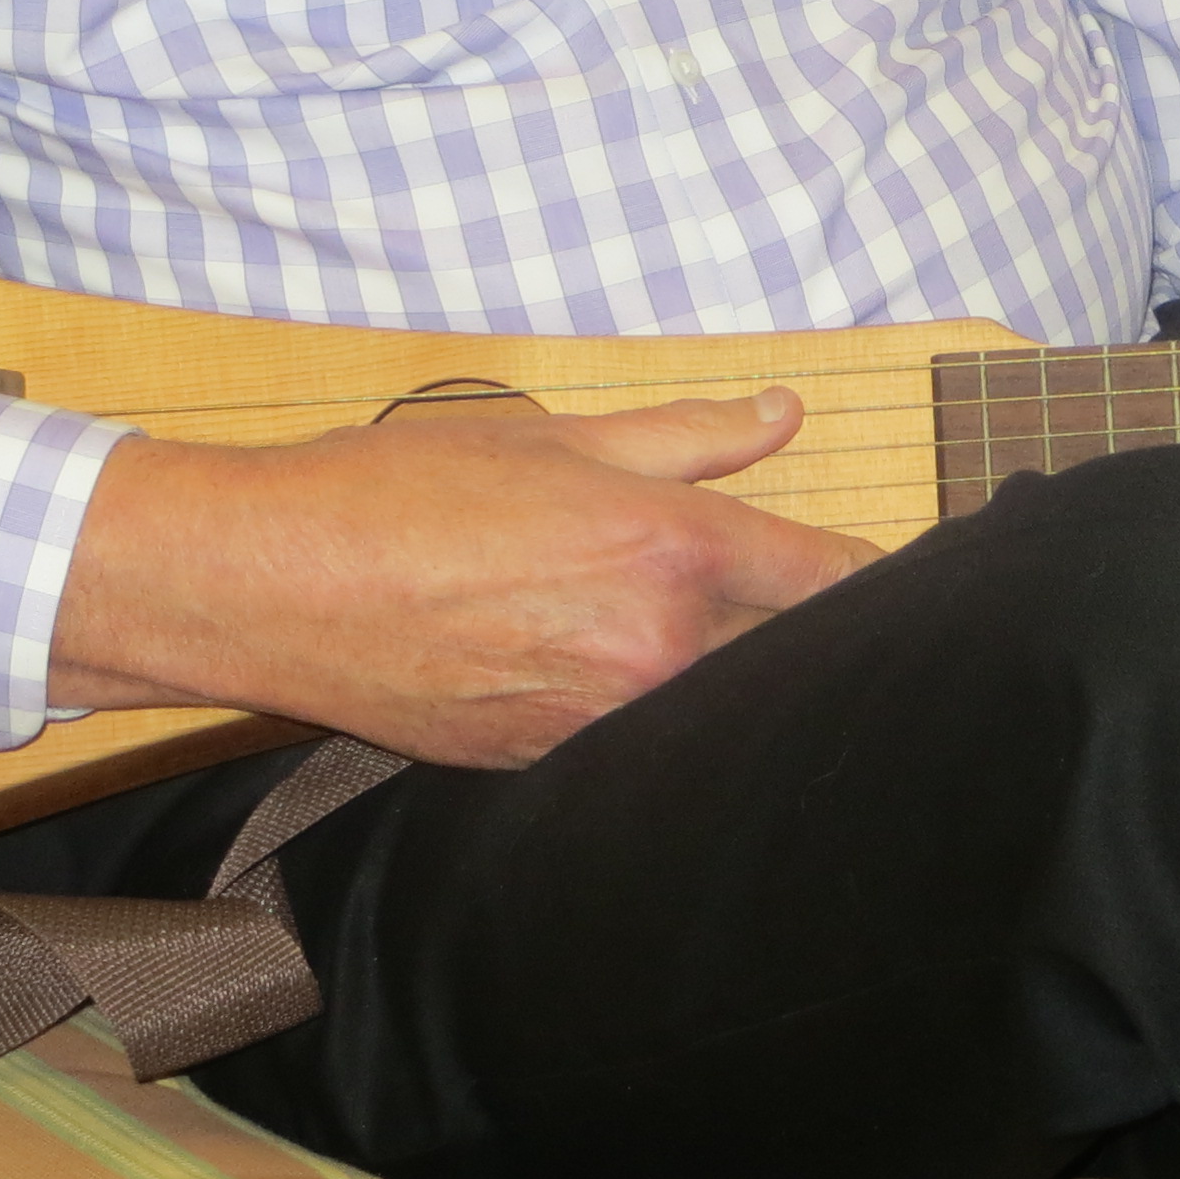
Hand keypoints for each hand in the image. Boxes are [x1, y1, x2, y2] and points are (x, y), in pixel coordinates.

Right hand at [44, 393, 881, 767]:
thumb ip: (686, 435)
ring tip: (695, 633)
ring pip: (711, 701)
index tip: (906, 577)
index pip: (825, 577)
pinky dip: (650, 709)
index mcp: (665, 547)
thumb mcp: (552, 433)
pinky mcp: (545, 764)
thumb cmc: (400, 490)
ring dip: (725, 670)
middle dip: (800, 625)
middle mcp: (650, 647)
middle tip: (803, 601)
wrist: (273, 584)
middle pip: (781, 649)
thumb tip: (784, 414)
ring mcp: (599, 720)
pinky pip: (636, 739)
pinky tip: (616, 673)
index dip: (877, 576)